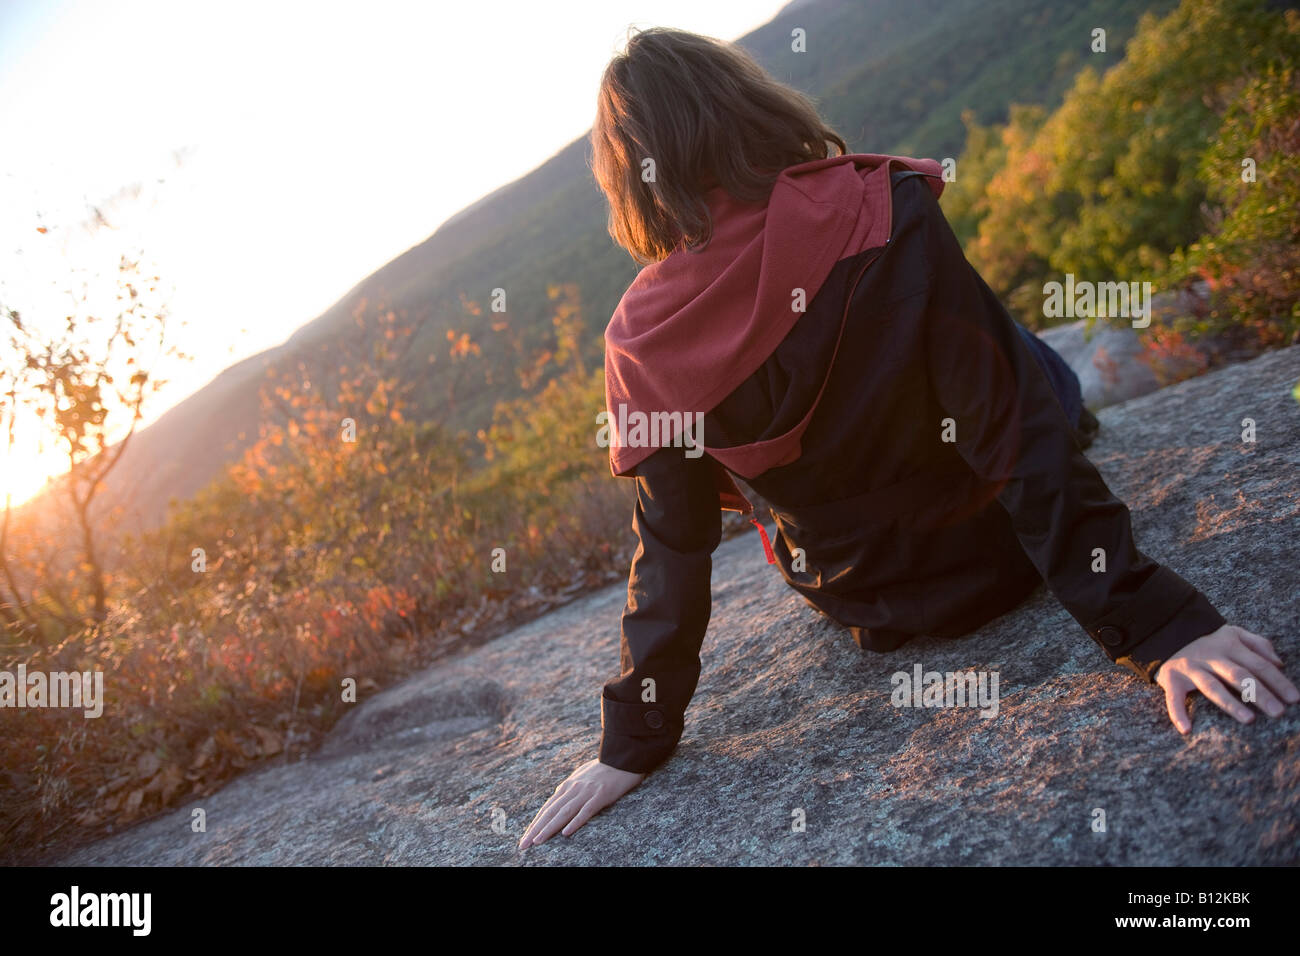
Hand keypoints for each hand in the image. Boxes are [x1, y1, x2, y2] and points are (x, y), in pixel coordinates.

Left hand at [518, 758, 645, 848]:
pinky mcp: (600, 796)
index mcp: (567, 786)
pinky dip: (575, 822)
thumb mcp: (581, 776)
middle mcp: (572, 789)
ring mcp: (586, 792)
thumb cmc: (603, 769)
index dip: (535, 824)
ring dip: (549, 828)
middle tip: (523, 845)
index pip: (547, 808)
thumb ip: (569, 788)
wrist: (622, 758)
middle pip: (550, 812)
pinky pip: (586, 811)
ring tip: (537, 841)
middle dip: (535, 829)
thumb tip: (558, 797)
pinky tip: (566, 833)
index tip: (526, 837)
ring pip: (563, 813)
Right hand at [1156, 624, 1298, 733]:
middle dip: (1260, 694)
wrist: (1166, 633)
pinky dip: (1178, 713)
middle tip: (1278, 712)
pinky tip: (1186, 729)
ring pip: (1212, 686)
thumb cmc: (1208, 641)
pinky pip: (1174, 698)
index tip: (1294, 699)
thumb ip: (1258, 645)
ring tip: (1248, 719)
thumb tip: (1279, 663)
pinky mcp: (1172, 679)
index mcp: (1229, 646)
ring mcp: (1191, 668)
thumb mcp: (1233, 633)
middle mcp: (1211, 657)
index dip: (1278, 681)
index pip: (1258, 665)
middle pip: (1238, 675)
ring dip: (1230, 703)